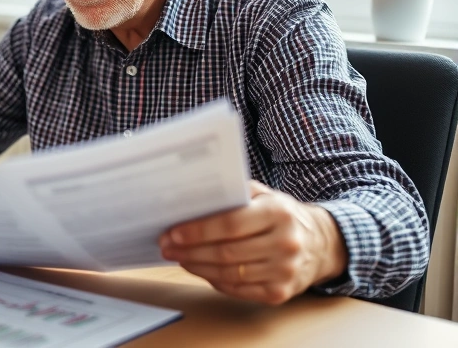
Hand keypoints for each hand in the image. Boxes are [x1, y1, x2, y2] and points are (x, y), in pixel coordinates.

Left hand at [158, 180, 347, 304]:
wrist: (320, 244)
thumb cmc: (281, 215)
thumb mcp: (263, 195)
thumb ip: (232, 195)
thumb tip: (189, 201)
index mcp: (279, 213)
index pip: (230, 224)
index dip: (197, 231)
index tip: (172, 233)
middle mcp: (285, 243)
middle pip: (225, 252)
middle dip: (190, 251)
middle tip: (167, 247)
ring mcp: (284, 271)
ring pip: (228, 273)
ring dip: (197, 267)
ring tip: (179, 258)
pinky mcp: (280, 293)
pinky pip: (237, 290)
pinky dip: (214, 280)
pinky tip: (200, 270)